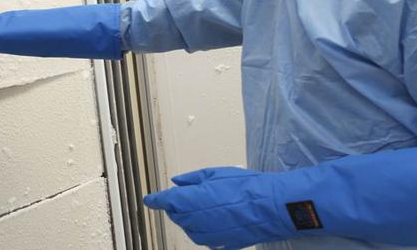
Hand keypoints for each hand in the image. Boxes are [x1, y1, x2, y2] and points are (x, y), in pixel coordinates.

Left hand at [143, 166, 289, 248]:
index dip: (155, 200)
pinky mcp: (218, 244)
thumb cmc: (243, 187)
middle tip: (186, 195)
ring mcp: (206, 235)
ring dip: (189, 217)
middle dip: (175, 206)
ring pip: (188, 228)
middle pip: (176, 215)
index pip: (165, 201)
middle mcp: (194, 221)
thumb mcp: (215, 174)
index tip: (148, 200)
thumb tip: (176, 182)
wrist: (268, 208)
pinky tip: (214, 218)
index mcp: (190, 201)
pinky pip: (203, 237)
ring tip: (205, 205)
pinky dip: (202, 228)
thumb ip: (192, 180)